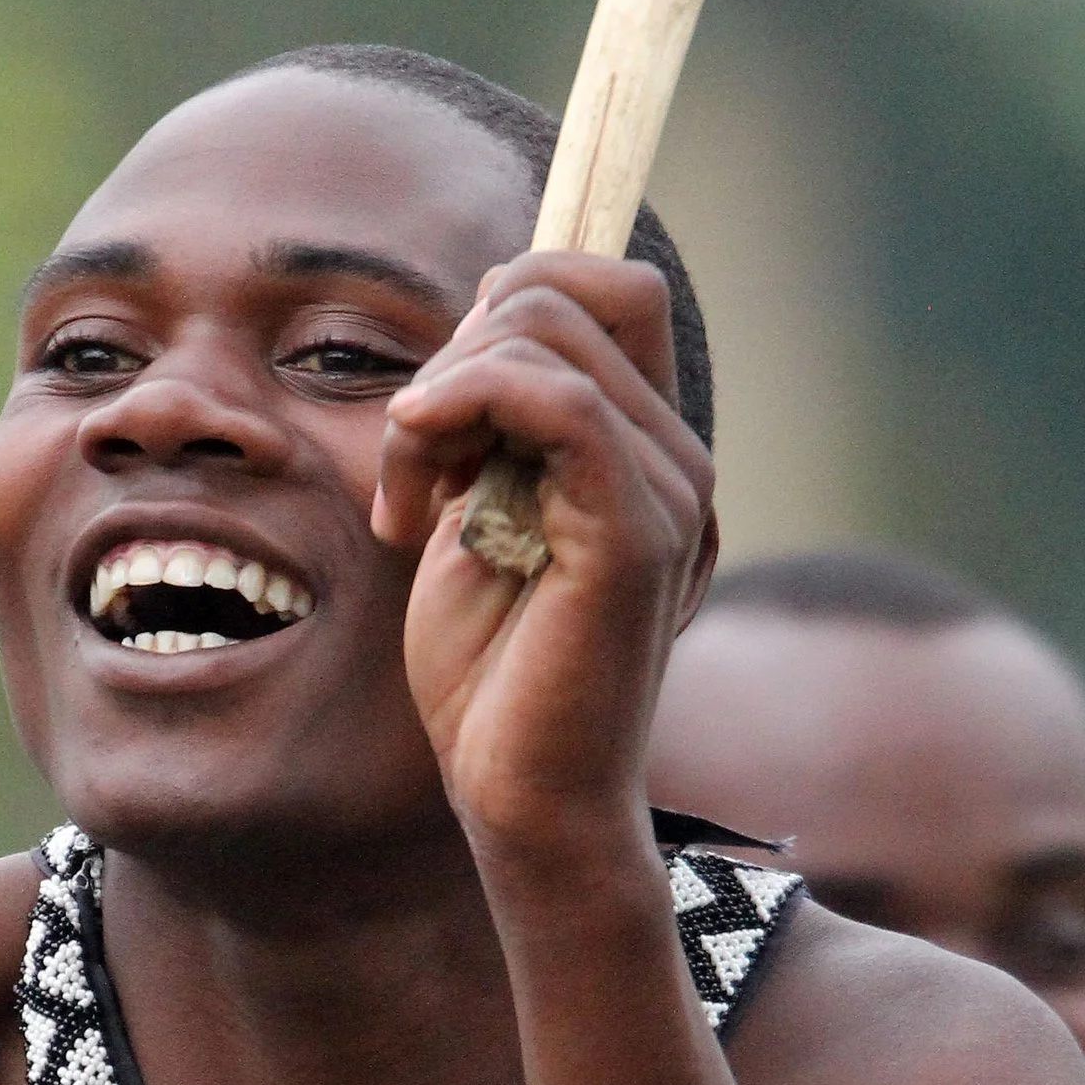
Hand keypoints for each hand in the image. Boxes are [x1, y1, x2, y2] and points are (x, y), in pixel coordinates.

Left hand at [371, 251, 713, 865]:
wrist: (522, 799)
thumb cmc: (493, 673)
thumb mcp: (475, 515)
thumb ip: (490, 424)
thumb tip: (476, 323)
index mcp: (643, 446)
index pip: (604, 286)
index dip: (508, 301)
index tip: (437, 409)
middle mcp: (673, 455)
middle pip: (567, 291)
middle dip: (457, 350)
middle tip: (411, 465)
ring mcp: (665, 490)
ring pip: (547, 335)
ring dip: (442, 395)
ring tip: (412, 500)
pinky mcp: (634, 533)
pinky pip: (559, 402)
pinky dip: (466, 403)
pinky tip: (418, 472)